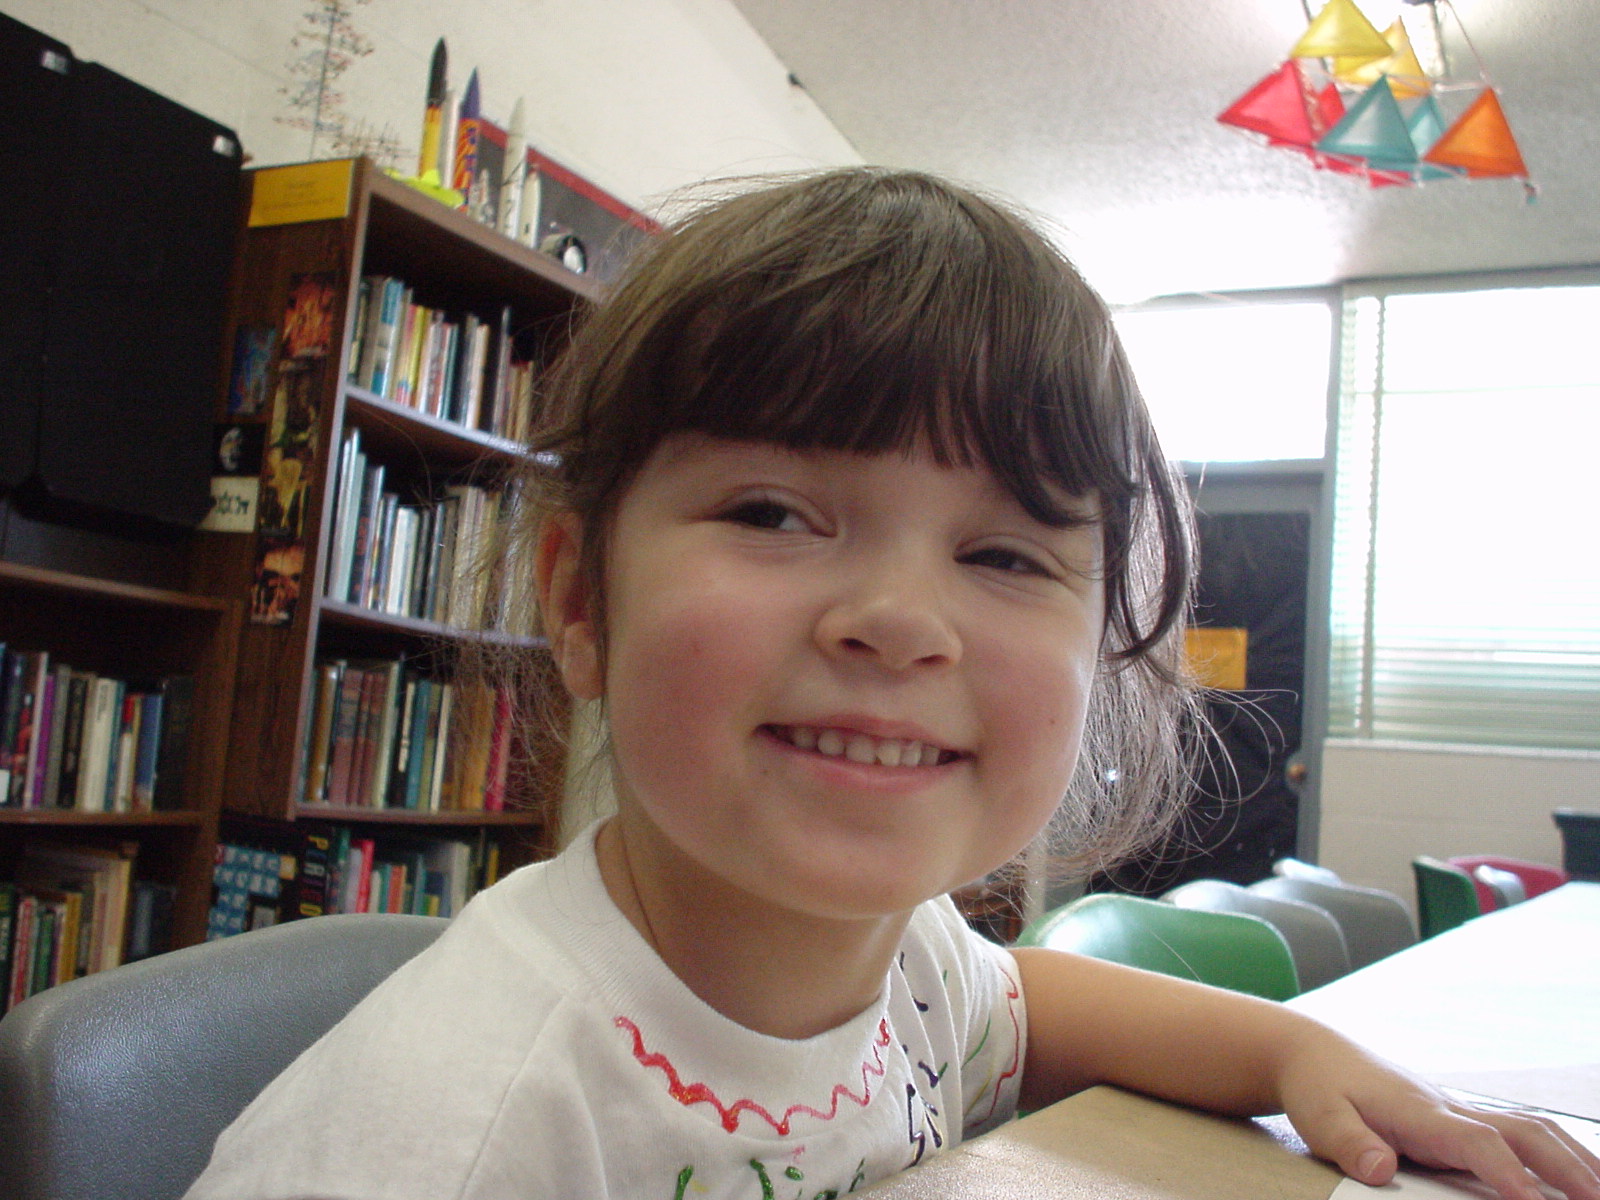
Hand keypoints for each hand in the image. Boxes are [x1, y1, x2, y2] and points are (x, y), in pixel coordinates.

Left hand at [1278, 1037, 1599, 1199]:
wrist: (1312, 1053)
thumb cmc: (1318, 1088)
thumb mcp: (1320, 1117)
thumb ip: (1349, 1144)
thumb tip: (1380, 1170)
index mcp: (1419, 1112)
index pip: (1476, 1142)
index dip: (1507, 1174)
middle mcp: (1449, 1108)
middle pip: (1524, 1131)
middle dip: (1568, 1167)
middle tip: (1599, 1199)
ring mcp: (1458, 1111)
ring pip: (1530, 1128)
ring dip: (1572, 1157)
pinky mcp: (1458, 1118)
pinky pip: (1518, 1132)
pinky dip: (1554, 1150)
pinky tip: (1574, 1174)